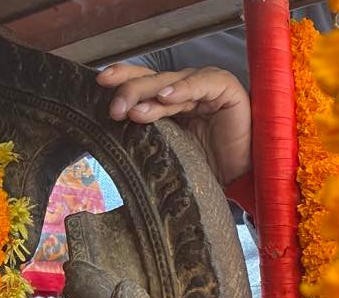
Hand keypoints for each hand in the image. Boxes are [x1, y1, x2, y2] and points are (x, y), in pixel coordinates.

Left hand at [97, 65, 250, 184]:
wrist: (239, 177)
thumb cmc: (203, 165)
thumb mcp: (165, 150)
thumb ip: (144, 137)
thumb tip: (108, 135)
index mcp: (167, 101)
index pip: (141, 83)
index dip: (122, 80)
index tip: (99, 82)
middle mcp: (183, 89)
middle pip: (151, 80)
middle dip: (130, 91)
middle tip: (114, 108)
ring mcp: (204, 86)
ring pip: (171, 82)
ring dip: (150, 94)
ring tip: (134, 110)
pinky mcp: (225, 89)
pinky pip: (202, 84)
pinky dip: (184, 89)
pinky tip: (168, 96)